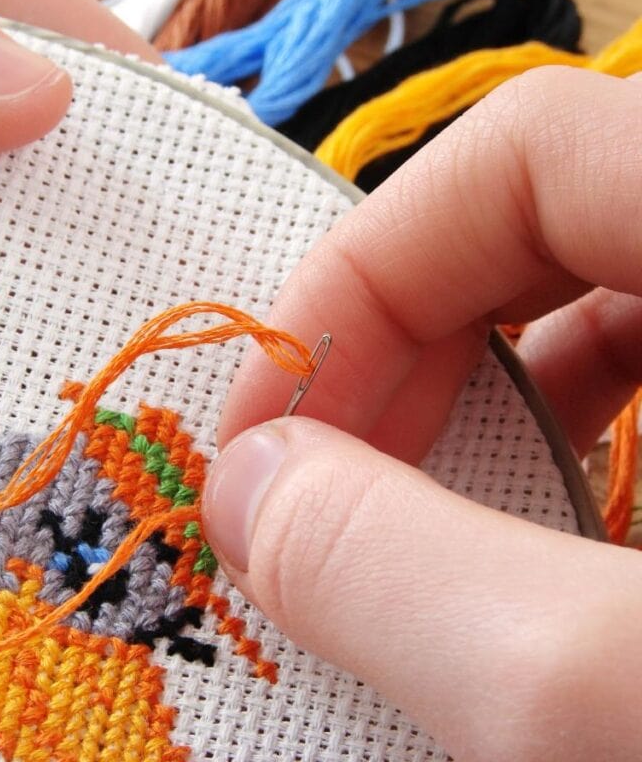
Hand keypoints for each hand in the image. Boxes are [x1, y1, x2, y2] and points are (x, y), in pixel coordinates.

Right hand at [204, 67, 641, 761]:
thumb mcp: (609, 698)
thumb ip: (403, 576)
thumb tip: (248, 496)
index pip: (526, 154)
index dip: (363, 275)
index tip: (271, 426)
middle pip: (554, 227)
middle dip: (404, 358)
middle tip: (320, 492)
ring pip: (617, 314)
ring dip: (481, 418)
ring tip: (410, 531)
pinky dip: (572, 466)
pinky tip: (533, 566)